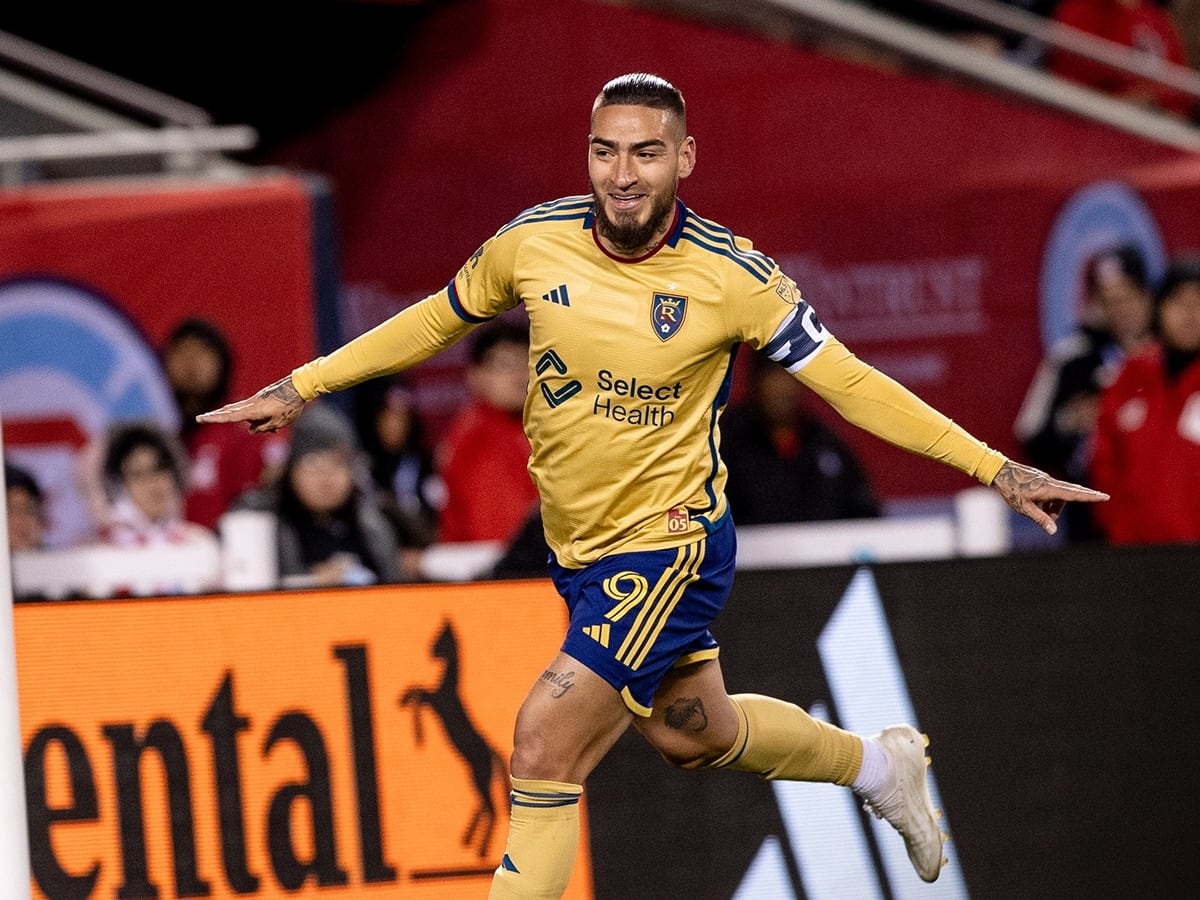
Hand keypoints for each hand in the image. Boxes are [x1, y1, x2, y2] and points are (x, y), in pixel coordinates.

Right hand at [196, 376, 306, 433]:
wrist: (299, 386)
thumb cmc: (291, 405)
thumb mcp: (280, 421)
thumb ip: (264, 427)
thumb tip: (251, 430)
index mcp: (254, 410)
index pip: (230, 416)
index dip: (215, 419)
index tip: (201, 418)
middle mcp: (251, 404)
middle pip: (229, 411)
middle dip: (216, 416)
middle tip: (200, 418)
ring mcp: (256, 400)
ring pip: (244, 412)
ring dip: (250, 423)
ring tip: (275, 426)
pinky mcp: (261, 399)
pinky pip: (254, 411)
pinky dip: (259, 420)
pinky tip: (275, 425)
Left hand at [990, 460, 1108, 535]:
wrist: (999, 472)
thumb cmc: (1010, 490)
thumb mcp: (1023, 508)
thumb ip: (1040, 519)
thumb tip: (1053, 531)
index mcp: (1048, 489)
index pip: (1074, 494)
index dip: (1090, 496)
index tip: (1104, 496)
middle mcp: (1050, 482)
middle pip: (1072, 492)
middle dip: (1084, 496)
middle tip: (1102, 497)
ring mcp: (1045, 479)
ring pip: (1059, 495)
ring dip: (1056, 507)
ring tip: (1043, 515)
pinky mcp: (1040, 479)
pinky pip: (1051, 491)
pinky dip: (1049, 501)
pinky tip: (1037, 506)